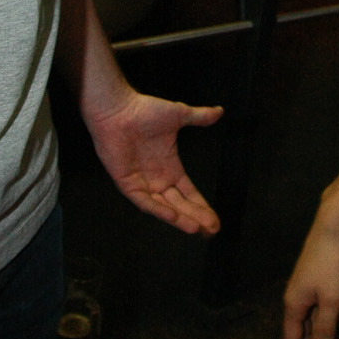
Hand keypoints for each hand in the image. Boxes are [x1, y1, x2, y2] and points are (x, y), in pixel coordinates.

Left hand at [85, 88, 222, 235]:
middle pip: (180, 205)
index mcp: (170, 168)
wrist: (119, 109)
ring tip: (196, 228)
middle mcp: (157, 179)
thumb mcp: (179, 115)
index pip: (189, 193)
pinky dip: (158, 209)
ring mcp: (142, 183)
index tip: (215, 220)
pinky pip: (144, 201)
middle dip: (196, 217)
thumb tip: (219, 111)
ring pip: (164, 207)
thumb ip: (200, 117)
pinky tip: (173, 216)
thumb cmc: (144, 110)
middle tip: (212, 230)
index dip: (202, 206)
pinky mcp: (127, 184)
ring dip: (180, 218)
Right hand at [283, 225, 338, 338]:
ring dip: (324, 335)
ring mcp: (304, 289)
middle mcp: (295, 299)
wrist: (333, 228)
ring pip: (311, 321)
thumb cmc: (332, 263)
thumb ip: (325, 328)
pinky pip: (317, 308)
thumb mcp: (332, 300)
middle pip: (302, 332)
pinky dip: (327, 320)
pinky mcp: (313, 281)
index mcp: (294, 305)